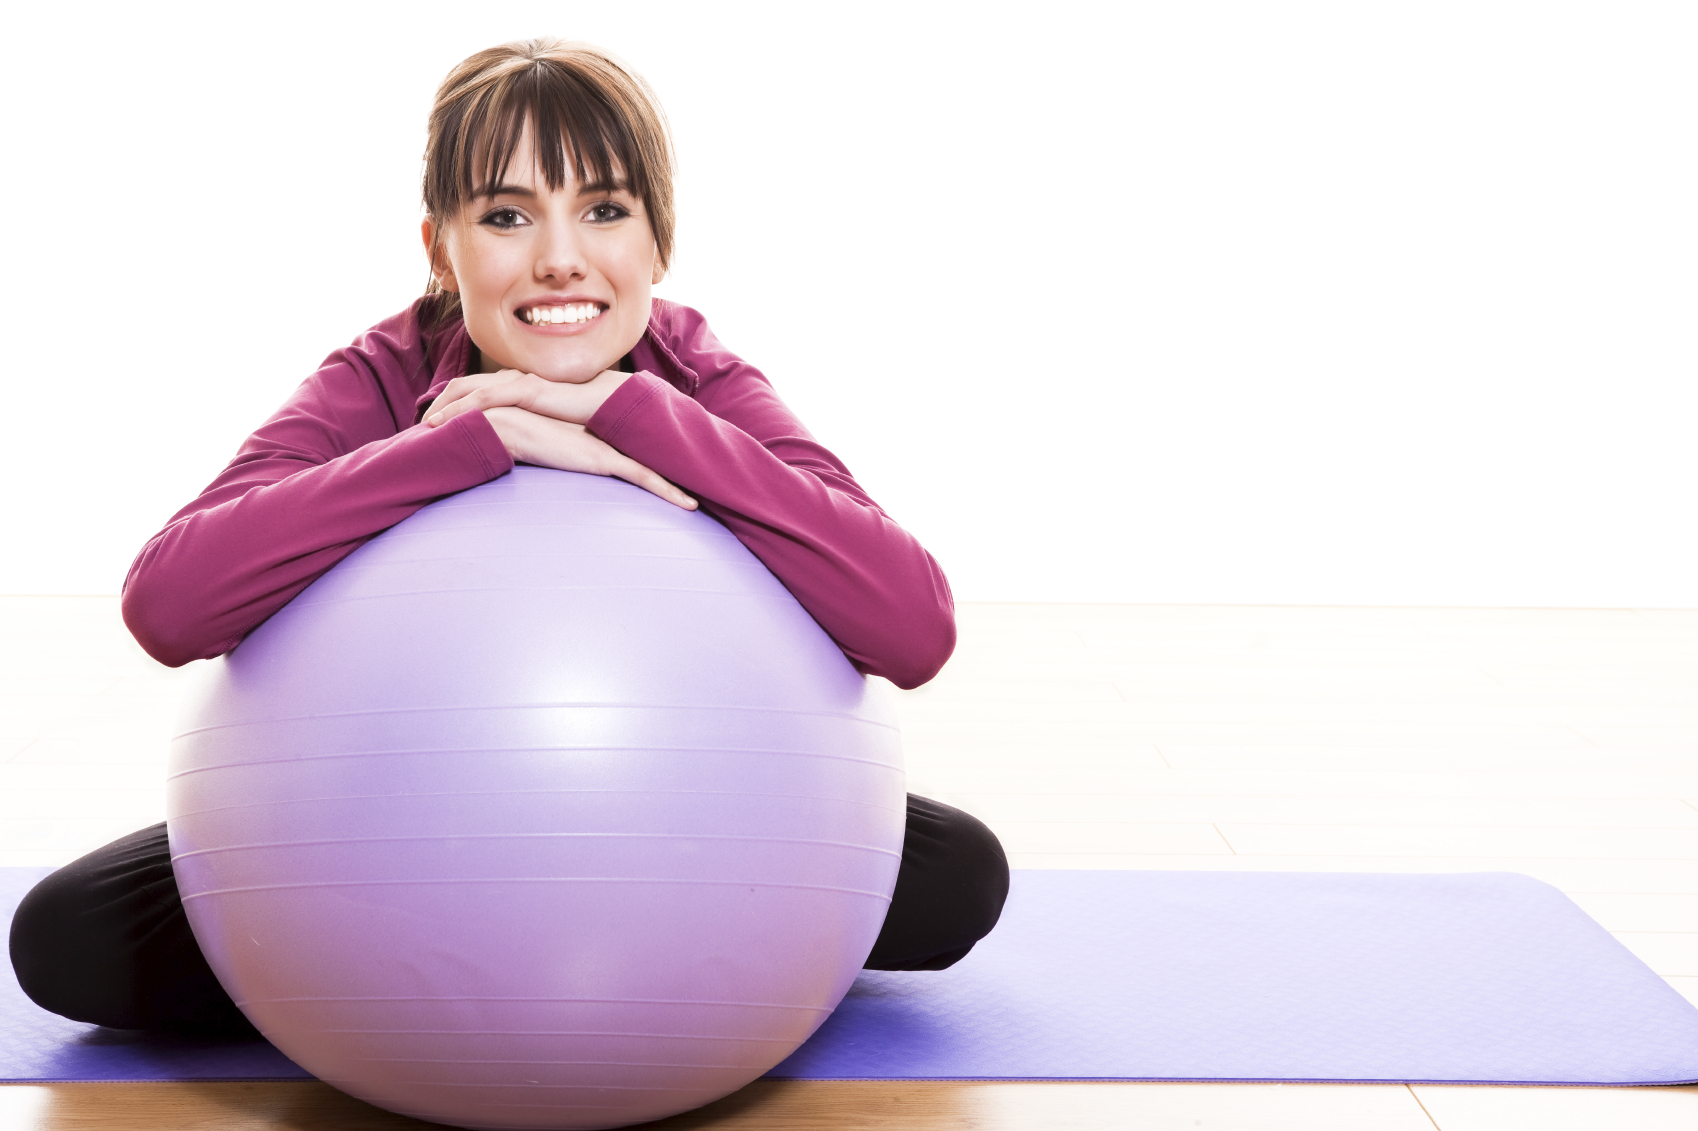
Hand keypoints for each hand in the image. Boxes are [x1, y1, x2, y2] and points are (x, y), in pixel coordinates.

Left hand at [425, 368, 629, 428]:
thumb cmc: (588, 418)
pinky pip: (485, 396)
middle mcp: (516, 377)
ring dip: (444, 405)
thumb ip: (534, 428)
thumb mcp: (552, 424)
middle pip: (464, 384)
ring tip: (426, 425)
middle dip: (440, 402)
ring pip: (469, 388)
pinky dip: (461, 408)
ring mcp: (520, 380)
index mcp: (520, 383)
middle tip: (422, 424)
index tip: (437, 423)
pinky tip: (445, 422)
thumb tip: (521, 447)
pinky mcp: (527, 388)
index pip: (477, 387)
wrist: (612, 406)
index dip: (453, 403)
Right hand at [481, 406, 695, 510]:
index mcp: (598, 435)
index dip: (656, 456)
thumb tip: (555, 456)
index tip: (678, 469)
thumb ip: (558, 448)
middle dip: (675, 469)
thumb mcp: (546, 442)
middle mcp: (609, 439)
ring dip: (677, 486)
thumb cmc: (520, 433)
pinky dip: (669, 492)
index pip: (634, 447)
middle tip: (702, 483)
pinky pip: (644, 477)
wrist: (508, 425)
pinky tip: (689, 505)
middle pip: (650, 455)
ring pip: (654, 468)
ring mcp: (610, 447)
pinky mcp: (605, 459)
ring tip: (699, 503)